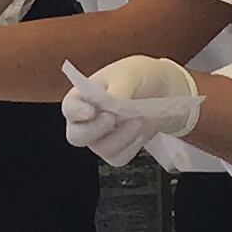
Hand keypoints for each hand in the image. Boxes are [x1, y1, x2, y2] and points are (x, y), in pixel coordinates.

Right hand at [59, 55, 202, 166]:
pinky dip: (132, 146)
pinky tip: (142, 131)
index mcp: (82, 97)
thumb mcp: (130, 74)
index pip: (69, 108)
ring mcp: (100, 138)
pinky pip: (119, 157)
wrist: (162, 89)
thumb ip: (119, 89)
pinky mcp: (116, 150)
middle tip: (112, 118)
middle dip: (94, 130)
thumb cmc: (138, 76)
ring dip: (121, 137)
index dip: (76, 112)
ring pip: (101, 149)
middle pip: (76, 136)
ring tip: (139, 119)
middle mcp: (86, 120)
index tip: (91, 111)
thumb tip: (113, 104)